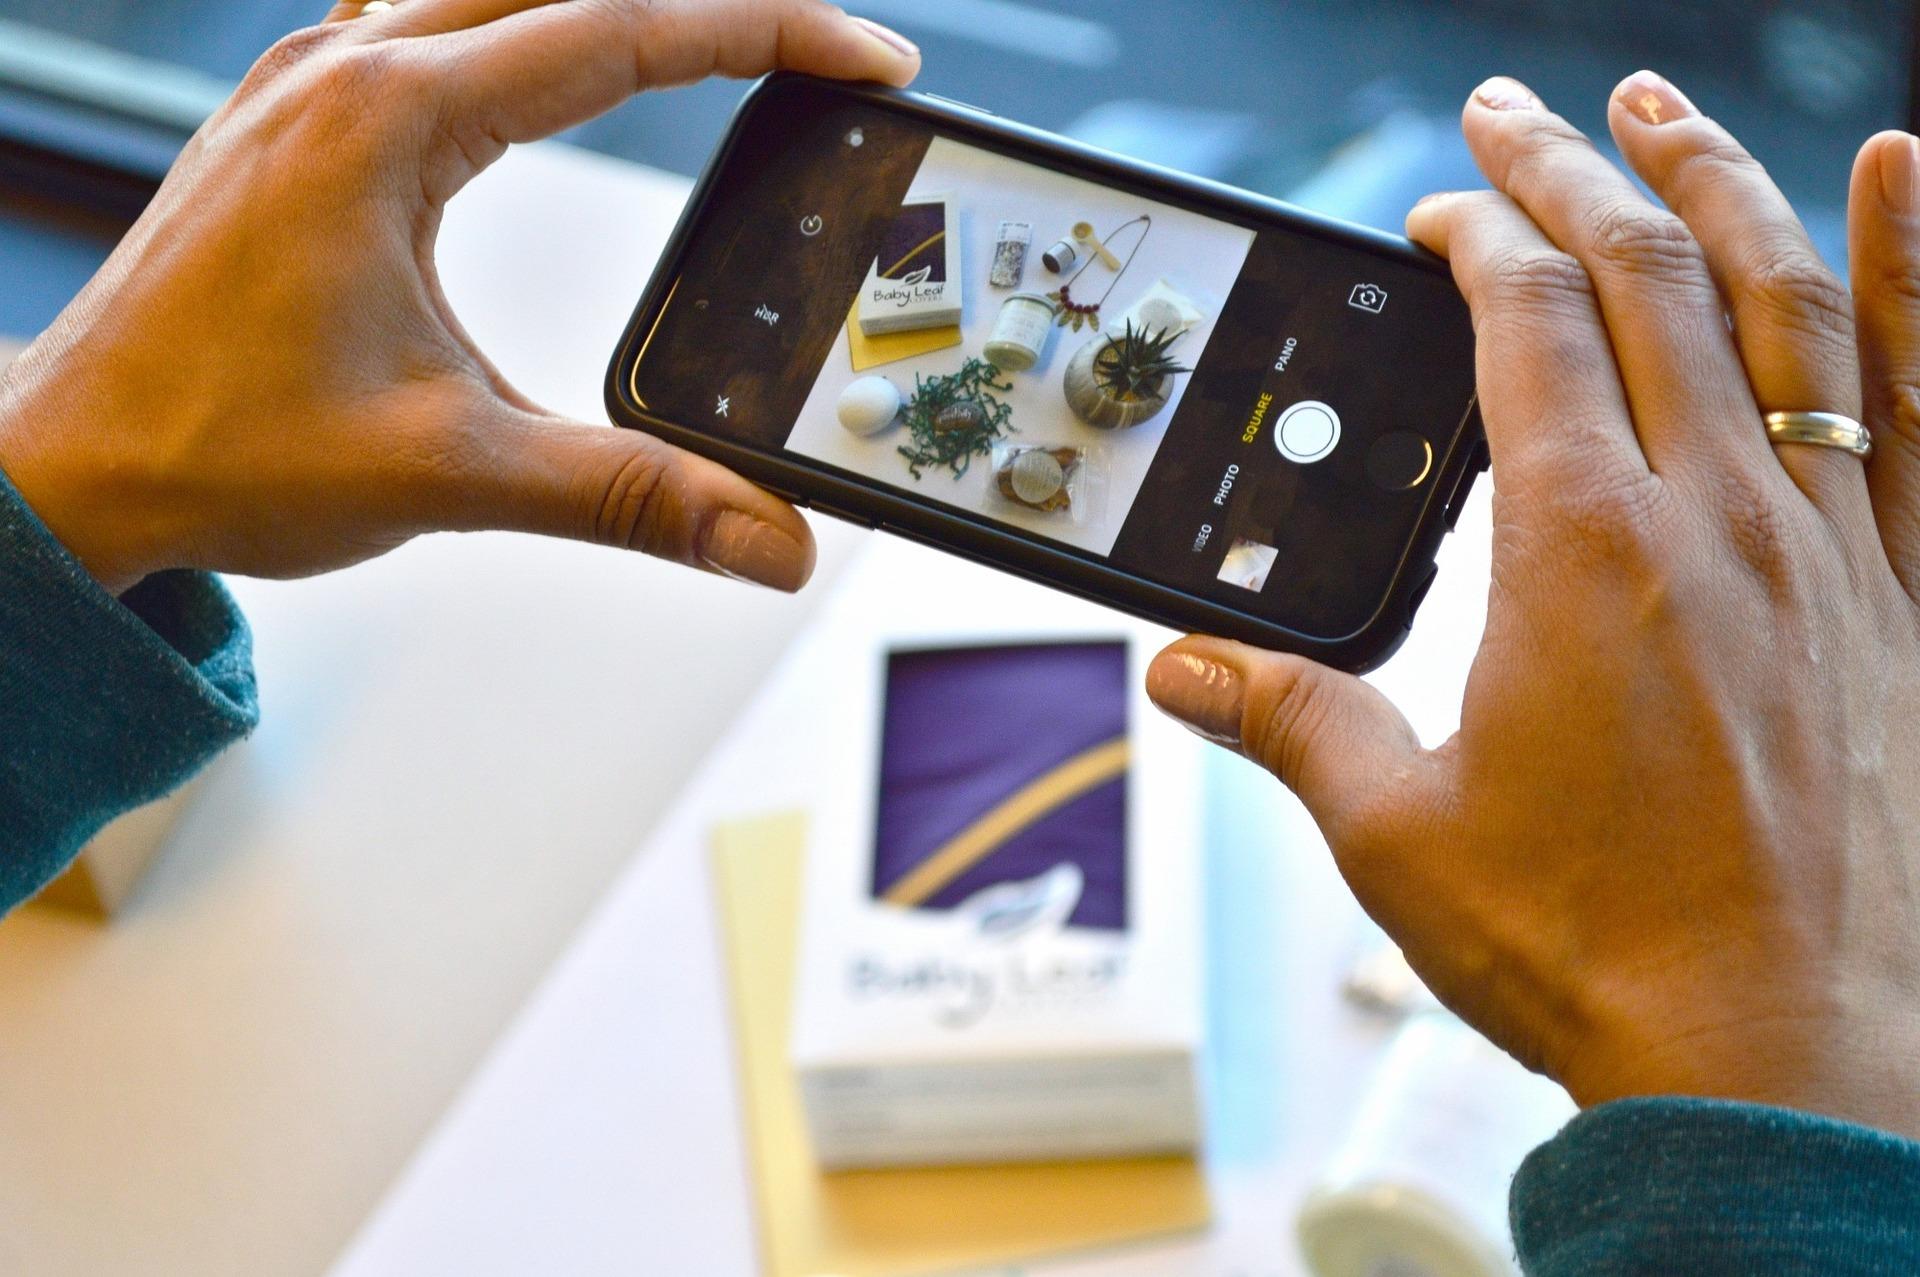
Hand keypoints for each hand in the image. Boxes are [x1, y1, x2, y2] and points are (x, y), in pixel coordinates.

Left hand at [0, 0, 918, 593]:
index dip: (767, 32)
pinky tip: (545, 53)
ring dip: (607, 1)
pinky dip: (519, 21)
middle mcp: (345, 70)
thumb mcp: (452, 472)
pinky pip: (422, 16)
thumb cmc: (215, 450)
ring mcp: (309, 84)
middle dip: (707, 2)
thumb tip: (768, 540)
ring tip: (709, 36)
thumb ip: (630, 494)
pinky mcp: (292, 121)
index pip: (624, 30)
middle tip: (813, 45)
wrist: (66, 466)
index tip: (864, 56)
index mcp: (391, 120)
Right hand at [1148, 72, 1919, 1138]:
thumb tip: (1181, 674)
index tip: (1434, 217)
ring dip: (1717, 182)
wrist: (1785, 1056)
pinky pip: (1919, 396)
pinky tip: (1905, 170)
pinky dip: (1917, 271)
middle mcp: (1713, 517)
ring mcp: (1827, 544)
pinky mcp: (1902, 594)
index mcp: (1578, 551)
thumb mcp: (1398, 834)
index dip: (1474, 241)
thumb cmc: (1589, 948)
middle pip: (1645, 275)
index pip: (1524, 324)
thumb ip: (1287, 725)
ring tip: (1661, 105)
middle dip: (1571, 172)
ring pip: (1783, 303)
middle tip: (1518, 112)